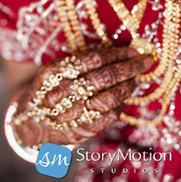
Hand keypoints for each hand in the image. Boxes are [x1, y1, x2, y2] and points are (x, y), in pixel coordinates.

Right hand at [13, 48, 151, 146]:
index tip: (134, 51)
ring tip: (135, 79)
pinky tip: (124, 97)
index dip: (118, 54)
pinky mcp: (80, 131)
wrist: (35, 123)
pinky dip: (121, 104)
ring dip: (128, 86)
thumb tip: (126, 52)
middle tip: (145, 61)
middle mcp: (60, 94)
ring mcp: (70, 115)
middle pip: (104, 77)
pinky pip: (109, 116)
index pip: (93, 59)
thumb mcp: (60, 70)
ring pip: (109, 98)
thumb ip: (87, 61)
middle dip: (130, 67)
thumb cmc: (55, 89)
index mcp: (53, 73)